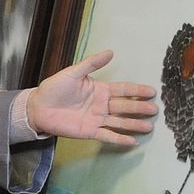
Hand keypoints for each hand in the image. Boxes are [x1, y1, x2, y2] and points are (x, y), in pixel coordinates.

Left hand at [27, 49, 158, 145]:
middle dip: (140, 108)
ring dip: (134, 124)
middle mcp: (102, 105)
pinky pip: (107, 135)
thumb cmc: (54, 88)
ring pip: (119, 122)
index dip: (137, 90)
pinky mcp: (90, 131)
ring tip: (149, 126)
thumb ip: (91, 64)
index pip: (123, 90)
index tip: (152, 91)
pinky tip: (133, 142)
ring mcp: (97, 119)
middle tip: (155, 110)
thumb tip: (110, 51)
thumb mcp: (73, 73)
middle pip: (125, 106)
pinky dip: (120, 139)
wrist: (38, 107)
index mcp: (100, 89)